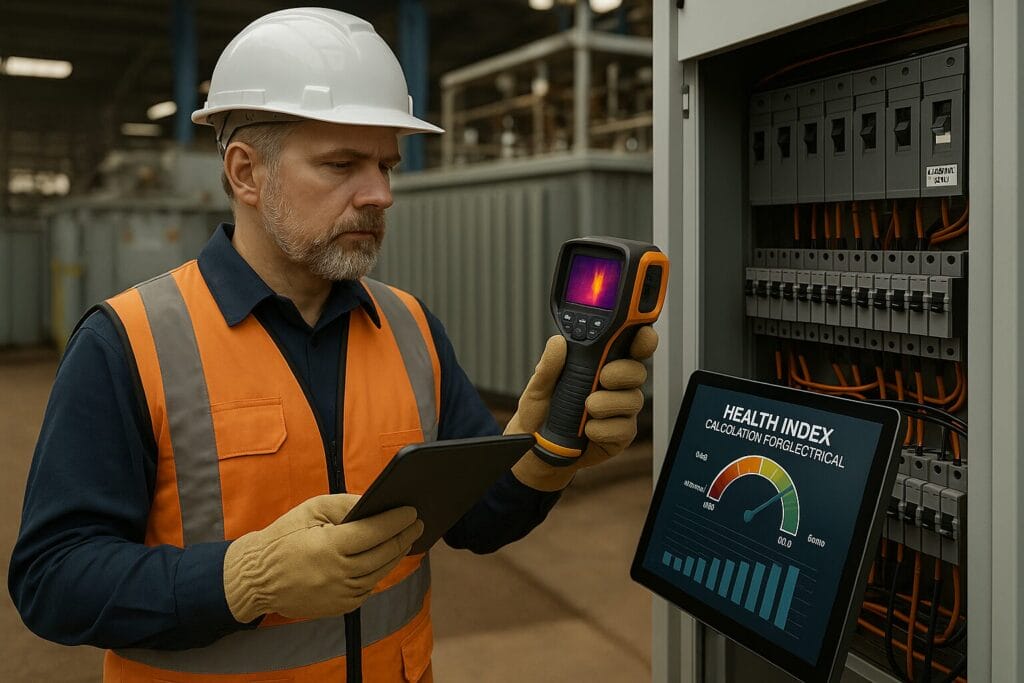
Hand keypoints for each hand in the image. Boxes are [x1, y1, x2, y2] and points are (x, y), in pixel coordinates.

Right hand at [223, 494, 423, 621]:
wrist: (257, 578)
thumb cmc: (284, 537)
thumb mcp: (312, 510)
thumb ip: (346, 504)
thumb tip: (376, 504)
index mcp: (330, 547)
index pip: (375, 532)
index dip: (397, 520)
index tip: (412, 511)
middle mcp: (338, 574)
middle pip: (384, 553)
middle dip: (404, 536)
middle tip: (417, 523)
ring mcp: (340, 594)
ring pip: (380, 572)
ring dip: (396, 555)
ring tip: (406, 539)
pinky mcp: (340, 607)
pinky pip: (369, 587)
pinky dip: (379, 571)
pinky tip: (385, 558)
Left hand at [508, 326, 658, 490]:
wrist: (535, 450)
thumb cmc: (541, 413)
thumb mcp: (538, 387)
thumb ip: (548, 366)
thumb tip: (558, 342)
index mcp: (600, 365)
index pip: (629, 347)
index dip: (641, 339)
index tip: (640, 333)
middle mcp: (616, 386)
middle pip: (638, 371)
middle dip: (623, 372)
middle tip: (603, 377)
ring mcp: (620, 412)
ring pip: (633, 400)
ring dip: (609, 403)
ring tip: (587, 407)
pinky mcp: (619, 436)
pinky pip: (624, 429)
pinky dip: (604, 429)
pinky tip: (588, 430)